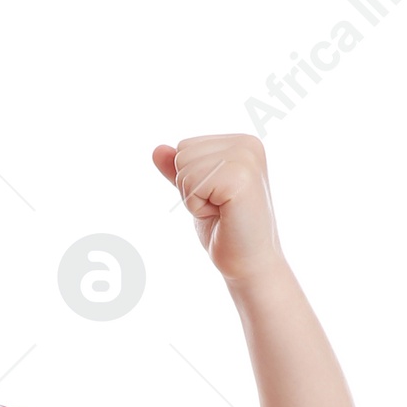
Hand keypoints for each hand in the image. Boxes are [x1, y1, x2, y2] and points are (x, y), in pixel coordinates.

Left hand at [152, 134, 281, 286]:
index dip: (191, 181)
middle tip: (219, 208)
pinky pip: (191, 183)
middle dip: (190, 188)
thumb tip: (156, 149)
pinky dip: (197, 206)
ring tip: (222, 212)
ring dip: (194, 198)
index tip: (218, 199)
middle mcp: (247, 143)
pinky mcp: (240, 176)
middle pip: (182, 153)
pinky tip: (223, 215)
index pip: (185, 146)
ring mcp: (246, 158)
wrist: (249, 264)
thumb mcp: (198, 194)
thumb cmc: (226, 232)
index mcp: (242, 142)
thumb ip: (179, 170)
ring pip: (184, 167)